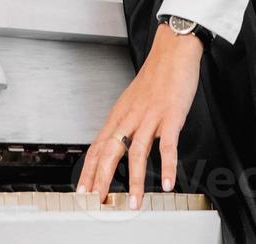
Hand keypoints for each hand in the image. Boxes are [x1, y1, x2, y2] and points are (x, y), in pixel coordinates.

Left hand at [75, 29, 202, 207]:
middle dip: (102, 179)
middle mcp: (130, 117)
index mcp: (119, 115)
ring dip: (134, 181)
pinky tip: (166, 183)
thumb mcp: (132, 101)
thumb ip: (125, 123)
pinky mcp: (170, 117)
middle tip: (98, 201)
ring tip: (133, 203)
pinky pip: (167, 146)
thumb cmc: (155, 77)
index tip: (83, 188)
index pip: (97, 146)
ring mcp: (150, 117)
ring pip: (137, 153)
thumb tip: (116, 143)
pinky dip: (167, 166)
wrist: (172, 52)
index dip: (88, 169)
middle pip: (110, 152)